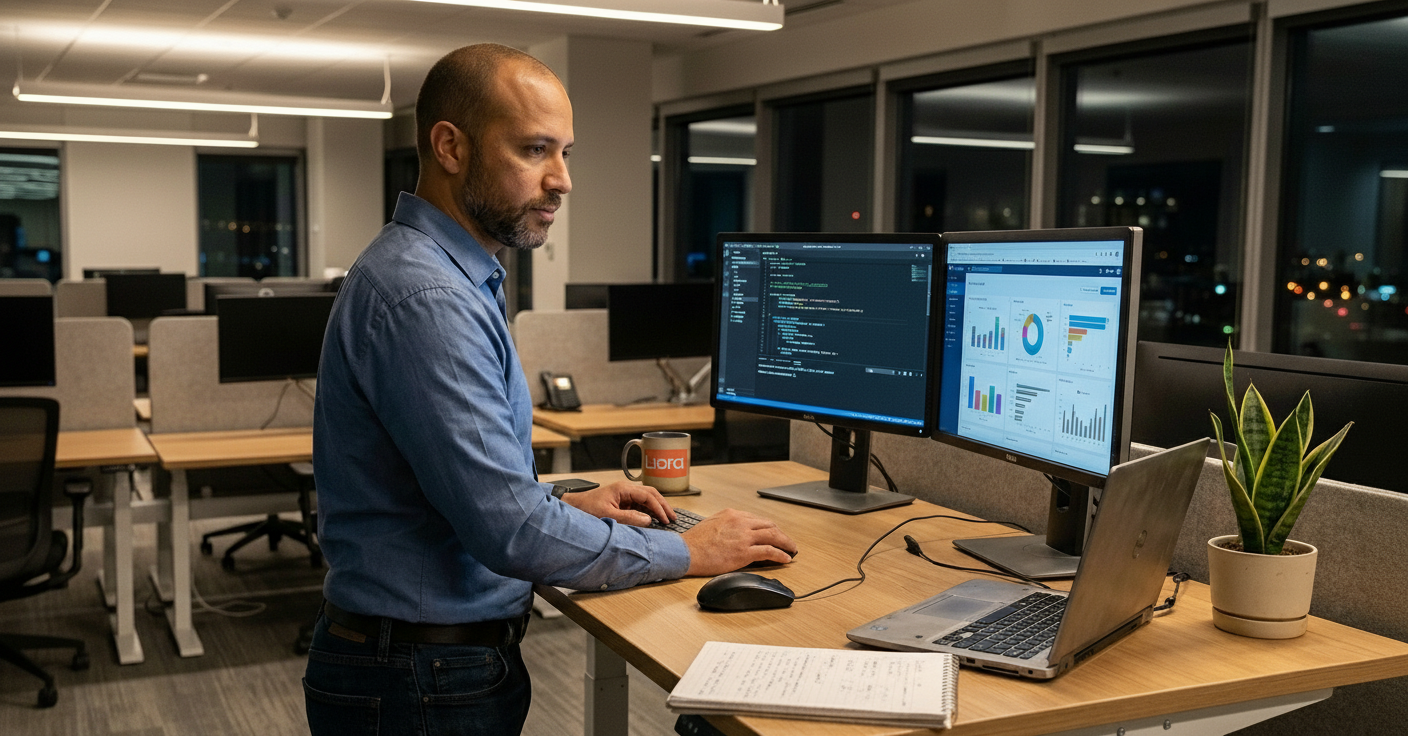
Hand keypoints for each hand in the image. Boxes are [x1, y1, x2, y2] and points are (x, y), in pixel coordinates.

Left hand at [560, 480, 675, 526]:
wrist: (573, 508)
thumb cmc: (586, 509)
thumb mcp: (608, 516)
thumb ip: (629, 518)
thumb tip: (648, 520)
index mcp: (623, 488)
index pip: (648, 496)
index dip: (659, 508)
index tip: (666, 520)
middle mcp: (626, 489)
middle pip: (651, 494)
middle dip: (663, 505)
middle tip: (673, 518)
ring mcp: (624, 495)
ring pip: (647, 498)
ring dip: (657, 508)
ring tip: (667, 519)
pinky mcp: (622, 502)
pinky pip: (640, 504)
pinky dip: (649, 511)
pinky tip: (655, 519)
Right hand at [681, 508, 795, 575]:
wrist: (685, 552)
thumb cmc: (693, 542)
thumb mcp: (711, 524)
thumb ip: (726, 525)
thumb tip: (734, 532)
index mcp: (732, 514)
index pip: (757, 519)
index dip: (768, 527)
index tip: (773, 533)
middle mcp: (740, 522)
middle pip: (769, 525)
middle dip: (780, 533)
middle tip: (787, 541)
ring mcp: (744, 537)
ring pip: (773, 536)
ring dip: (786, 542)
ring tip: (792, 549)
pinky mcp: (744, 552)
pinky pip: (769, 551)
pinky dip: (781, 554)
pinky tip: (786, 558)